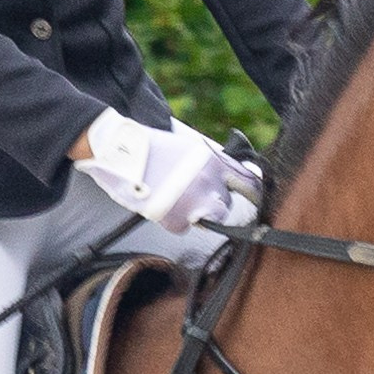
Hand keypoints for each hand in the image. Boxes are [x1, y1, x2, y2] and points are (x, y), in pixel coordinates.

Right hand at [81, 110, 261, 235]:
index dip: (253, 194)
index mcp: (214, 161)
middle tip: (198, 199)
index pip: (248, 183)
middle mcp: (209, 182)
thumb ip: (212, 163)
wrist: (121, 152)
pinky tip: (162, 205)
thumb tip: (231, 178)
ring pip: (210, 220)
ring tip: (178, 201)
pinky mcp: (175, 219)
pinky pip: (183, 227)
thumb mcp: (190, 146)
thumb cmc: (153, 147)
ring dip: (198, 214)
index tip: (252, 200)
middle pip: (227, 205)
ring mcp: (193, 203)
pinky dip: (175, 220)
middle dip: (215, 204)